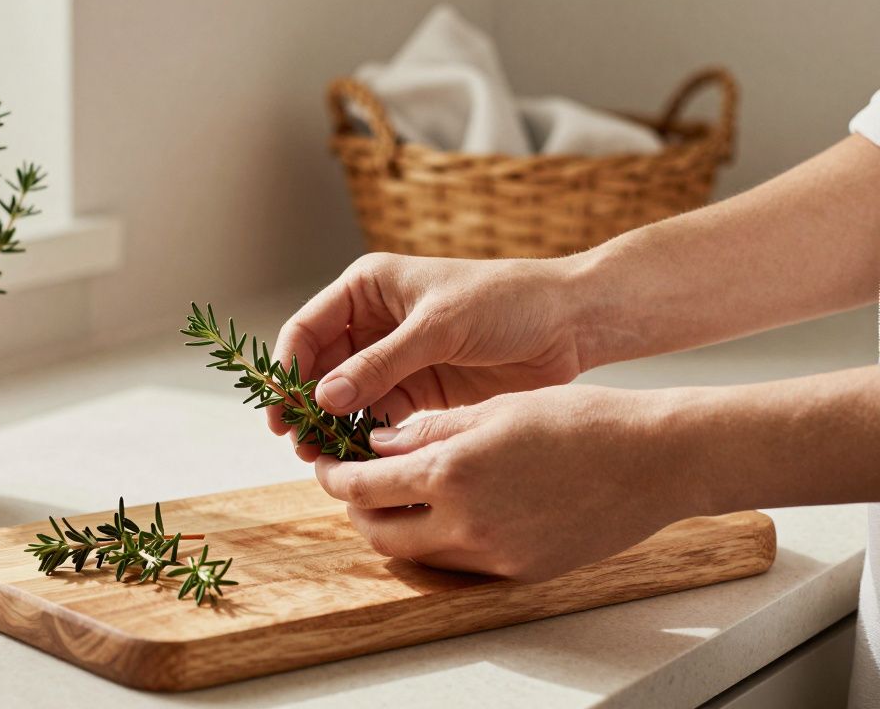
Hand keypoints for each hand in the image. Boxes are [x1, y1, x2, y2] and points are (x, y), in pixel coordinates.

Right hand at [269, 253, 583, 459]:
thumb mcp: (439, 326)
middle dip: (305, 405)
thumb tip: (324, 397)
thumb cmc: (507, 302)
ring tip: (321, 460)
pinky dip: (363, 436)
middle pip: (319, 368)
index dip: (288, 370)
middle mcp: (373, 322)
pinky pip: (377, 415)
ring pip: (344, 397)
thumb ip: (381, 363)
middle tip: (298, 445)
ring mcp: (394, 358)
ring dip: (330, 426)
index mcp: (368, 288)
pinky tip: (357, 459)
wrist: (570, 322)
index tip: (281, 411)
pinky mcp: (418, 389)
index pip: (308, 329)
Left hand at [314, 385, 703, 581]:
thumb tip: (381, 443)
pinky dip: (439, 542)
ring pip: (416, 555)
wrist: (655, 461)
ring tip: (397, 499)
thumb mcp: (494, 409)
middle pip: (378, 533)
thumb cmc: (581, 421)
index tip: (326, 464)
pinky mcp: (520, 573)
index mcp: (451, 473)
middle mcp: (465, 523)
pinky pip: (459, 565)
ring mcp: (493, 555)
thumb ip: (429, 429)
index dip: (334, 476)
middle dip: (355, 510)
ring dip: (395, 529)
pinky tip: (447, 514)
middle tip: (352, 485)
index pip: (362, 486)